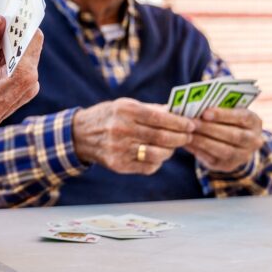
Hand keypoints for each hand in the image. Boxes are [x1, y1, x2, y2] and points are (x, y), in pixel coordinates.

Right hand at [0, 14, 42, 186]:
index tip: (10, 9)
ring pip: (14, 55)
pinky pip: (7, 65)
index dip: (21, 23)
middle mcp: (28, 81)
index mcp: (26, 75)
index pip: (32, 38)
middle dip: (10, 31)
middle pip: (24, 46)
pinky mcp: (10, 91)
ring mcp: (20, 88)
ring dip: (1, 41)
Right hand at [72, 98, 194, 173]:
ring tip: (173, 146)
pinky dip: (157, 162)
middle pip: (161, 137)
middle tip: (188, 136)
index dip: (179, 122)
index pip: (160, 118)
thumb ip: (152, 110)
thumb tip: (178, 113)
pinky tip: (158, 155)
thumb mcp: (126, 105)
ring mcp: (119, 149)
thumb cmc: (109, 117)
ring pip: (157, 154)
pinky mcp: (118, 165)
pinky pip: (147, 166)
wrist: (80, 135)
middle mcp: (122, 130)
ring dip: (170, 151)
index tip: (191, 124)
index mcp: (125, 111)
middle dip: (180, 137)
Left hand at [185, 107, 263, 172]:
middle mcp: (253, 140)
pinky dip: (198, 150)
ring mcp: (242, 155)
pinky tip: (187, 142)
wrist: (235, 143)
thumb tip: (197, 106)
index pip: (242, 117)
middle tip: (191, 122)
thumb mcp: (230, 112)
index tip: (205, 113)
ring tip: (188, 133)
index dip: (223, 115)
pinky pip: (212, 159)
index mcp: (254, 122)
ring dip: (203, 141)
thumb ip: (219, 109)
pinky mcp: (228, 165)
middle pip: (233, 135)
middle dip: (210, 128)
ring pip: (223, 150)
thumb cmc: (228, 121)